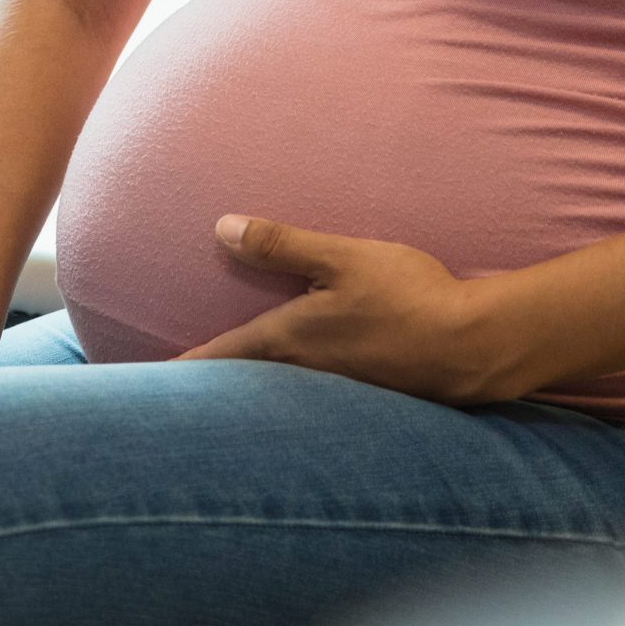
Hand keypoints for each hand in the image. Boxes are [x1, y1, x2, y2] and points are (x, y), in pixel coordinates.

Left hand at [177, 215, 514, 406]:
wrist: (474, 347)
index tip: (150, 380)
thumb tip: (221, 229)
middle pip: (244, 384)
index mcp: (290, 340)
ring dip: (248, 392)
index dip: (183, 367)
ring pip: (277, 393)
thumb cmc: (407, 296)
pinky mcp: (365, 395)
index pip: (221, 356)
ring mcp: (336, 390)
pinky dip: (287, 395)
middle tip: (176, 390)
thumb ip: (281, 245)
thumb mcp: (341, 258)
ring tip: (224, 392)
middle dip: (210, 386)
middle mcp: (306, 374)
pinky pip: (311, 396)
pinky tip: (294, 387)